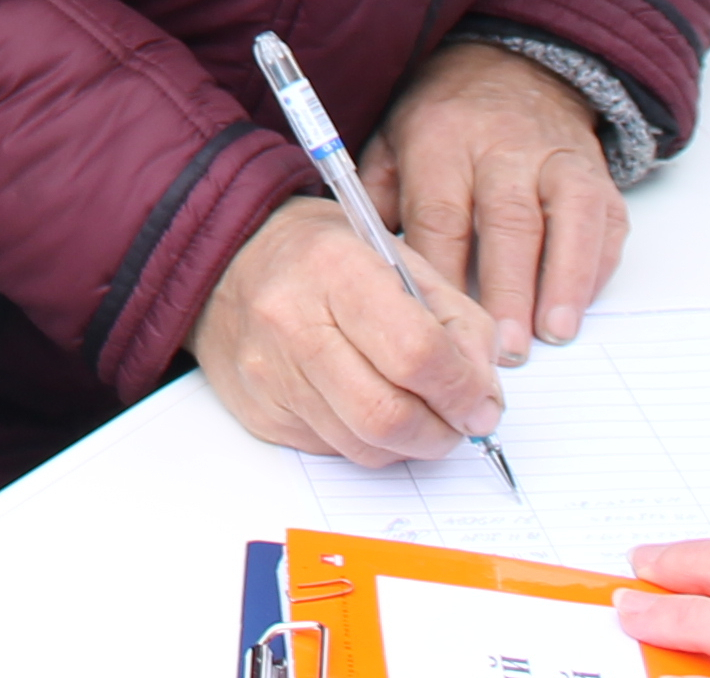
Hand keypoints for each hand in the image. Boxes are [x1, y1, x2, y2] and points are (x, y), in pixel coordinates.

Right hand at [187, 197, 505, 466]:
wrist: (227, 263)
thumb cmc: (323, 258)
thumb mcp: (402, 260)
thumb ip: (458, 323)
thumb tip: (482, 400)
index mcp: (337, 268)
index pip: (417, 353)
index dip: (463, 389)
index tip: (481, 400)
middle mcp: (293, 322)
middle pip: (388, 416)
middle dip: (442, 432)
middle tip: (457, 421)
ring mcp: (270, 373)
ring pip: (364, 446)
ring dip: (410, 444)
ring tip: (418, 413)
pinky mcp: (259, 412)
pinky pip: (334, 450)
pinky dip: (368, 440)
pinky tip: (368, 405)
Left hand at [362, 39, 628, 359]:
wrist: (512, 67)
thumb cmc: (443, 121)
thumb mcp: (391, 140)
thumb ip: (375, 199)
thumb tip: (365, 266)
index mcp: (441, 140)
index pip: (441, 212)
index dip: (442, 272)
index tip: (438, 324)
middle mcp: (503, 147)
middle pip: (507, 221)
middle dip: (507, 287)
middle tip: (504, 348)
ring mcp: (555, 160)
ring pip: (567, 219)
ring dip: (562, 280)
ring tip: (552, 333)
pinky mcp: (595, 175)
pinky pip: (605, 221)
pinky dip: (596, 266)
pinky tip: (580, 305)